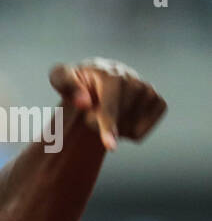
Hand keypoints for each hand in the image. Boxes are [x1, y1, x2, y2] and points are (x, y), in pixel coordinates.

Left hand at [49, 58, 166, 151]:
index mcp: (111, 74)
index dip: (108, 126)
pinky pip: (141, 132)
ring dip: (112, 129)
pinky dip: (128, 133)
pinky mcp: (159, 102)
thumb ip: (66, 85)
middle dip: (98, 125)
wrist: (98, 78)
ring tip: (107, 110)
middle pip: (118, 122)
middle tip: (91, 110)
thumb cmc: (76, 80)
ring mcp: (149, 90)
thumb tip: (85, 102)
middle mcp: (134, 80)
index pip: (110, 107)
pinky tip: (121, 117)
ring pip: (130, 129)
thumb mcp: (60, 77)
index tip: (110, 146)